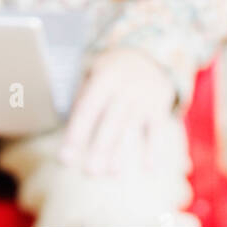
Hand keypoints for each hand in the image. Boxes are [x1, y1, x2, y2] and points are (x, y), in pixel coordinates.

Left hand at [58, 47, 176, 176]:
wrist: (149, 53)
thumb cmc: (112, 69)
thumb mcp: (93, 71)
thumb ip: (82, 95)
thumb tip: (71, 127)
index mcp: (104, 77)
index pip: (88, 109)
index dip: (76, 133)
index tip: (66, 157)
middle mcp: (125, 87)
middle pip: (110, 122)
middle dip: (100, 149)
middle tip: (90, 172)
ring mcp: (144, 96)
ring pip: (131, 128)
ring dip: (122, 152)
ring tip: (111, 174)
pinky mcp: (160, 105)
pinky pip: (156, 130)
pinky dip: (153, 149)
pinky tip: (147, 169)